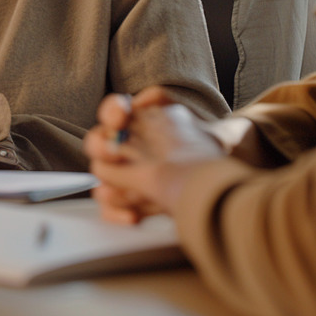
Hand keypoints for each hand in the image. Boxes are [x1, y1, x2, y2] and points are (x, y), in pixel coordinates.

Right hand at [85, 87, 224, 223]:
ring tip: (125, 192)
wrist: (218, 193)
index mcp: (137, 125)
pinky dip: (117, 212)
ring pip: (101, 178)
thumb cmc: (203, 156)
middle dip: (101, 146)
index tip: (120, 118)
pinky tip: (133, 216)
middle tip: (112, 153)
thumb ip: (164, 103)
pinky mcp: (127, 204)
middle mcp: (125, 149)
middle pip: (97, 143)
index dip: (113, 113)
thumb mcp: (199, 127)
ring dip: (111, 184)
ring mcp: (124, 178)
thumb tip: (141, 99)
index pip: (113, 112)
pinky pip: (109, 208)